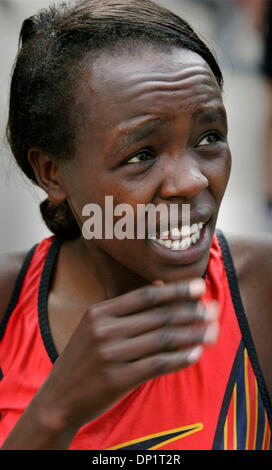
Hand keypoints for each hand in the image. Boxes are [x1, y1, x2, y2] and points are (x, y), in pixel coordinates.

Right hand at [37, 278, 218, 430]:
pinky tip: (195, 354)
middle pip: (158, 316)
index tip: (199, 286)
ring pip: (162, 339)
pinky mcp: (117, 379)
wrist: (59, 397)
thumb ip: (125, 311)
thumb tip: (162, 288)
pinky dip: (180, 359)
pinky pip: (158, 364)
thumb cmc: (84, 359)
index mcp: (99, 312)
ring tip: (212, 332)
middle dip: (191, 311)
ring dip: (192, 335)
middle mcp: (104, 330)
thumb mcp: (95, 328)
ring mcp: (110, 355)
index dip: (175, 290)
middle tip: (213, 309)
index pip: (145, 296)